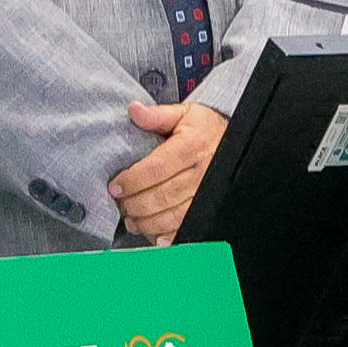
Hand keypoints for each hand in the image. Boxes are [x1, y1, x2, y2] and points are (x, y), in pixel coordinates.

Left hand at [108, 101, 226, 241]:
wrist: (232, 139)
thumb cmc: (203, 129)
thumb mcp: (183, 114)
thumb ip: (157, 115)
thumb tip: (134, 110)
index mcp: (190, 148)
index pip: (156, 168)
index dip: (133, 180)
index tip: (115, 186)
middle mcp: (200, 173)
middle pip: (162, 196)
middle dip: (136, 204)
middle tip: (121, 205)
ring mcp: (205, 193)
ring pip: (173, 215)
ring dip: (148, 222)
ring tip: (132, 220)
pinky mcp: (207, 207)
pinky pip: (187, 226)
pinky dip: (169, 235)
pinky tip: (155, 235)